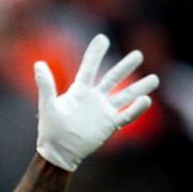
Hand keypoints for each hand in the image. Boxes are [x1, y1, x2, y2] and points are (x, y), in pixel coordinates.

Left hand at [35, 35, 158, 172]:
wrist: (58, 153)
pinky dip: (136, 109)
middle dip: (125, 67)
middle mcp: (94, 98)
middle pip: (113, 78)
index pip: (89, 68)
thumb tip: (38, 63)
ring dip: (139, 87)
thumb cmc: (50, 130)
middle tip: (138, 55)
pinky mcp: (109, 125)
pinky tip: (147, 100)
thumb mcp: (47, 105)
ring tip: (154, 79)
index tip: (102, 38)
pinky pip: (126, 116)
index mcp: (79, 91)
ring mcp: (103, 111)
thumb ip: (46, 85)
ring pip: (125, 96)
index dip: (95, 54)